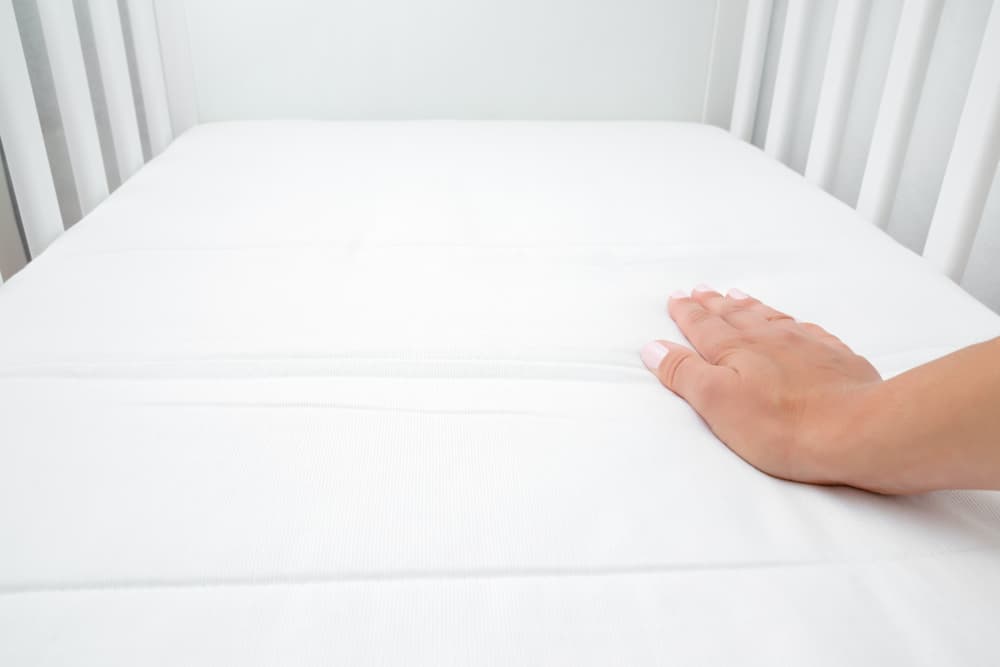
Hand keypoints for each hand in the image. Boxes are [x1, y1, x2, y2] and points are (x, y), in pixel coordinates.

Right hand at [641, 286, 882, 487]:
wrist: (856, 430)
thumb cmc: (780, 424)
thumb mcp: (716, 402)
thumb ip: (683, 372)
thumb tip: (653, 346)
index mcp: (735, 349)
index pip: (703, 326)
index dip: (686, 313)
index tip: (676, 298)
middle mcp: (768, 339)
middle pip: (734, 315)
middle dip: (713, 303)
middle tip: (700, 289)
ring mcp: (805, 345)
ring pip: (769, 318)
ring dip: (749, 306)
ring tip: (736, 295)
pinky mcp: (836, 358)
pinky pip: (807, 330)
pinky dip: (792, 322)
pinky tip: (793, 324)